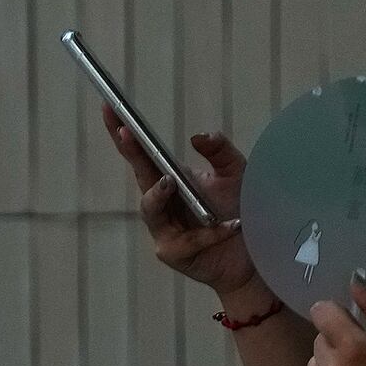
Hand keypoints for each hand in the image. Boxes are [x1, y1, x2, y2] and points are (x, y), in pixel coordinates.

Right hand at [106, 114, 265, 303]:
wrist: (255, 258)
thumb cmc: (242, 214)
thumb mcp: (237, 175)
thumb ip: (220, 152)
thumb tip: (197, 136)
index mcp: (172, 179)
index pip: (144, 153)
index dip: (124, 132)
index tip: (110, 107)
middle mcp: (163, 202)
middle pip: (139, 174)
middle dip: (130, 152)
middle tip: (126, 131)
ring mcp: (164, 229)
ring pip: (150, 209)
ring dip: (158, 195)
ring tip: (170, 182)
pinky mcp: (174, 253)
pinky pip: (185, 239)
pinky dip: (210, 232)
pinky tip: (233, 227)